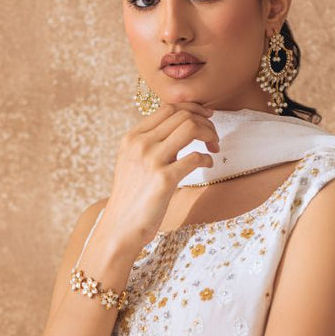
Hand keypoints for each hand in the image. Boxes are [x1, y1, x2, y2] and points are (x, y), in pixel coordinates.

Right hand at [101, 102, 218, 249]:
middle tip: (213, 137)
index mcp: (132, 137)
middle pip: (182, 115)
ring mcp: (151, 160)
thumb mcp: (132, 163)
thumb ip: (149, 144)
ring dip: (209, 134)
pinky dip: (206, 158)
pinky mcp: (164, 179)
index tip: (206, 117)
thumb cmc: (132, 197)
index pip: (168, 108)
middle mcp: (140, 144)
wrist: (121, 226)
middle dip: (205, 122)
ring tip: (214, 147)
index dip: (192, 109)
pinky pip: (195, 157)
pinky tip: (207, 164)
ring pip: (190, 128)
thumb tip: (177, 130)